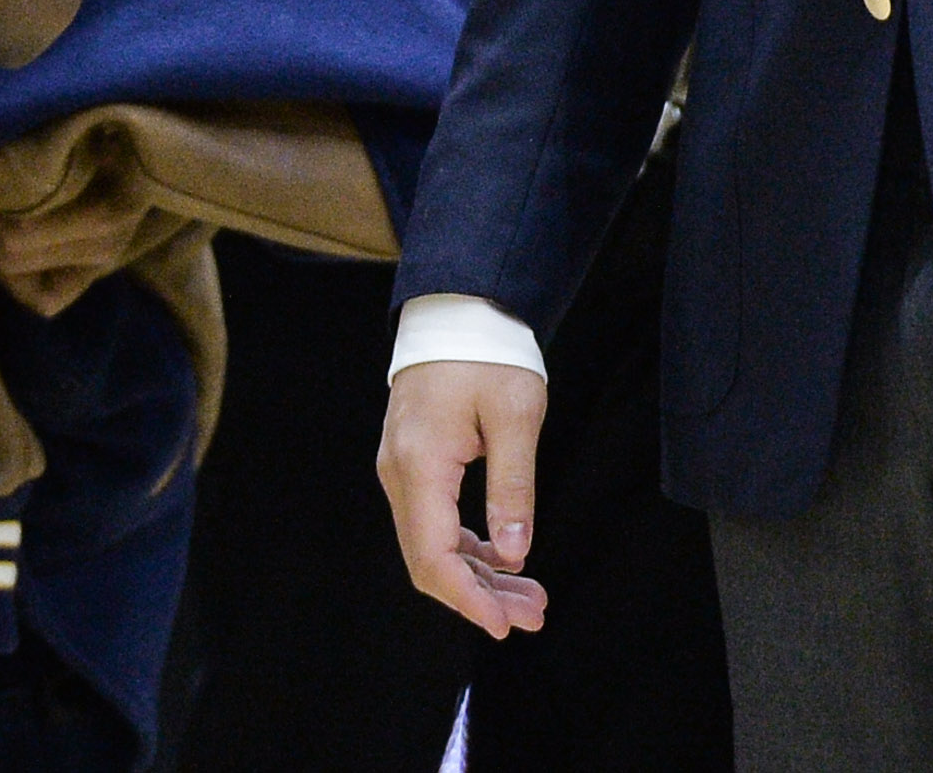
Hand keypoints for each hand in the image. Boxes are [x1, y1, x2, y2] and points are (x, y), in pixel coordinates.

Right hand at [377, 360, 551, 639]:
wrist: (456, 308)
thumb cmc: (487, 353)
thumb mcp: (515, 414)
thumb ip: (513, 486)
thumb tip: (514, 554)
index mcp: (420, 463)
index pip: (433, 556)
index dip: (469, 599)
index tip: (507, 624)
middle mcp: (399, 472)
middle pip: (428, 559)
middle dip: (479, 595)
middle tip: (534, 613)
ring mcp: (400, 468)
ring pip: (430, 544)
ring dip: (476, 575)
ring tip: (528, 594)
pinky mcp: (411, 463)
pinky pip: (431, 521)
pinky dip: (465, 547)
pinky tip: (502, 558)